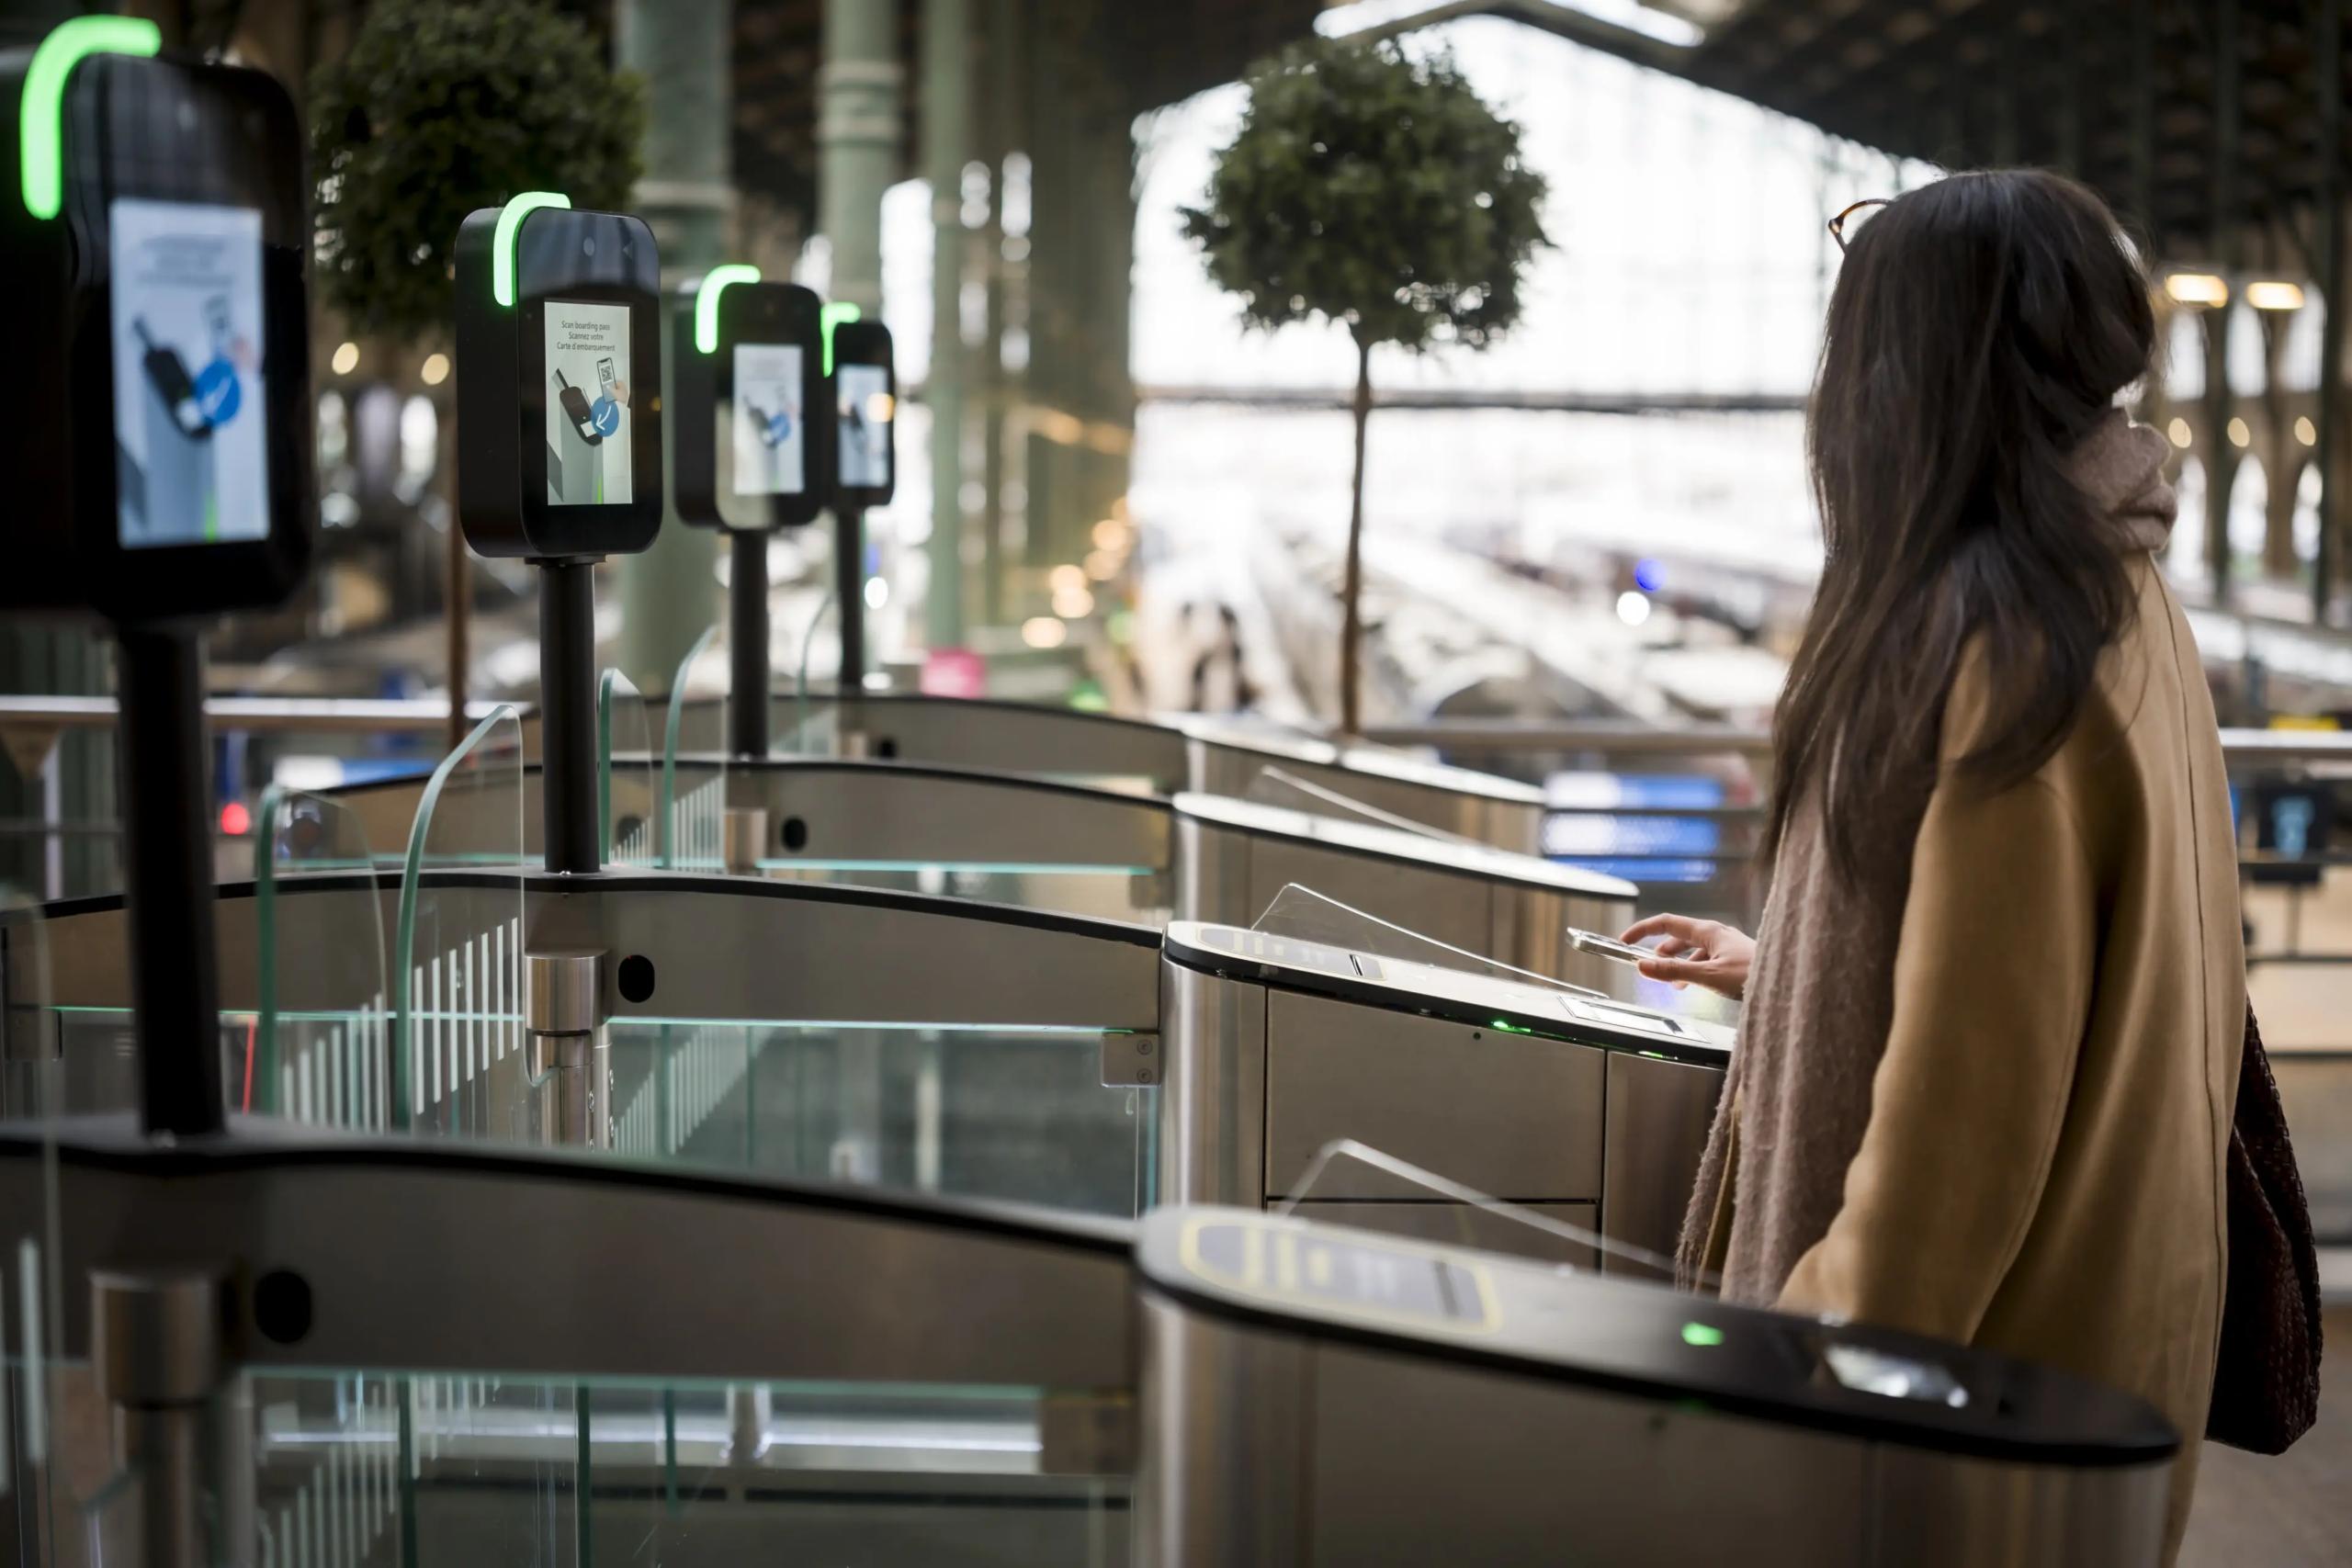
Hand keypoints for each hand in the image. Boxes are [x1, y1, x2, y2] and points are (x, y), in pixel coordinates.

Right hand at [1619, 914, 1754, 1000]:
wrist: (1788, 983)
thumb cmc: (1754, 975)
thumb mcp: (1708, 975)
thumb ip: (1674, 971)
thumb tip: (1643, 966)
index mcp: (1708, 931)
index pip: (1666, 923)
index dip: (1643, 930)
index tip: (1625, 940)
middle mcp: (1717, 934)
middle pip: (1679, 937)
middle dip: (1660, 951)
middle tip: (1649, 967)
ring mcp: (1727, 945)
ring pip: (1693, 950)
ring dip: (1678, 963)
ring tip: (1674, 983)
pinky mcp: (1735, 958)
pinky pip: (1706, 959)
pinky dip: (1694, 970)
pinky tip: (1696, 985)